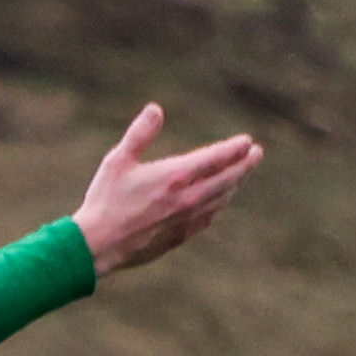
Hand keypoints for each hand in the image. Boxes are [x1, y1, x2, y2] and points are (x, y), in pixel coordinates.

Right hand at [68, 103, 262, 278]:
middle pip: (227, 179)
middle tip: (256, 154)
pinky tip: (218, 202)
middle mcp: (187, 198)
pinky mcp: (180, 236)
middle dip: (245, 165)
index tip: (246, 141)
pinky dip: (218, 206)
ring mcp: (186, 220)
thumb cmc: (105, 200)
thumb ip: (140, 134)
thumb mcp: (118, 160)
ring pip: (221, 199)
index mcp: (175, 176)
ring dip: (234, 185)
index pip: (216, 158)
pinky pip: (208, 218)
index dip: (234, 148)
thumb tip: (156, 109)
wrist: (98, 245)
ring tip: (241, 175)